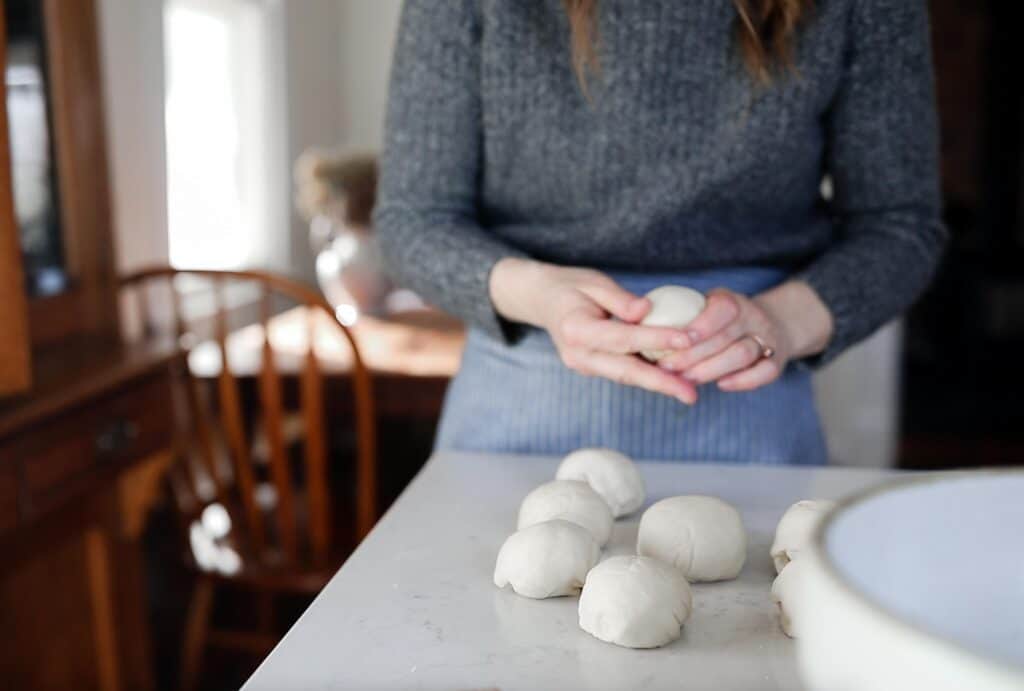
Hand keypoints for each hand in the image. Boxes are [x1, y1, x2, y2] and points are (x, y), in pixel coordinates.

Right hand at [489, 258, 697, 402]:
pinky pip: (622, 373)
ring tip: (688, 392)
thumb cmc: (571, 287)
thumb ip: (619, 298)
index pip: (622, 337)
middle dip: (661, 383)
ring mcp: (583, 365)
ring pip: (626, 377)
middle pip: (625, 371)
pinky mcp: (591, 369)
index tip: (687, 339)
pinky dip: (647, 377)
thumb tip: (647, 311)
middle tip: (691, 395)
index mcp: (575, 329)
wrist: (542, 301)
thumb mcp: (594, 282)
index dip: (655, 338)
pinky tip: (672, 381)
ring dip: (657, 385)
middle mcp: (577, 354)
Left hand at [657, 282, 833, 391]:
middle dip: (694, 354)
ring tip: (686, 379)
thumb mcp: (703, 309)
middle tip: (667, 367)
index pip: (721, 310)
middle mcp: (752, 317)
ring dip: (713, 369)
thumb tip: (635, 324)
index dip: (699, 326)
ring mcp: (767, 339)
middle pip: (726, 337)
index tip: (674, 341)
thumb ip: (679, 316)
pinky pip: (764, 372)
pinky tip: (722, 385)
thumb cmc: (719, 321)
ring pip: (743, 354)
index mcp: (732, 301)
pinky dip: (744, 380)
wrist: (768, 325)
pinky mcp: (776, 361)